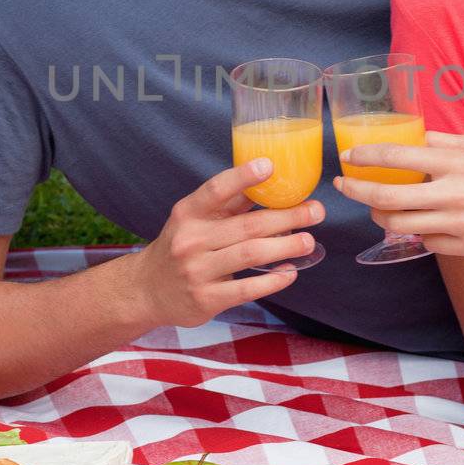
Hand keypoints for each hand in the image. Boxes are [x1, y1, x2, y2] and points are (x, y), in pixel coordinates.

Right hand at [134, 159, 323, 328]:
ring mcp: (198, 271)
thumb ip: (228, 204)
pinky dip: (273, 280)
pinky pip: (247, 288)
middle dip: (287, 217)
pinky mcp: (206, 299)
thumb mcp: (193, 220)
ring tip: (309, 241)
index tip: (270, 165)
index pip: (216, 190)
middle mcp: (191, 240)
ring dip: (286, 247)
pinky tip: (290, 272)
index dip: (243, 177)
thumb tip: (270, 181)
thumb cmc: (181, 246)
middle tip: (316, 211)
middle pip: (247, 225)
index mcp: (188, 213)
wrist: (147, 290)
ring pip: (251, 254)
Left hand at [333, 131, 463, 255]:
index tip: (348, 159)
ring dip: (382, 218)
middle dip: (357, 193)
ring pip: (402, 226)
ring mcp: (462, 224)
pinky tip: (423, 223)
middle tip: (344, 187)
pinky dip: (420, 233)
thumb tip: (413, 140)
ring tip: (378, 209)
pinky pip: (429, 242)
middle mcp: (456, 193)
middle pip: (388, 199)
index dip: (365, 159)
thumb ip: (444, 144)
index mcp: (457, 162)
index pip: (397, 158)